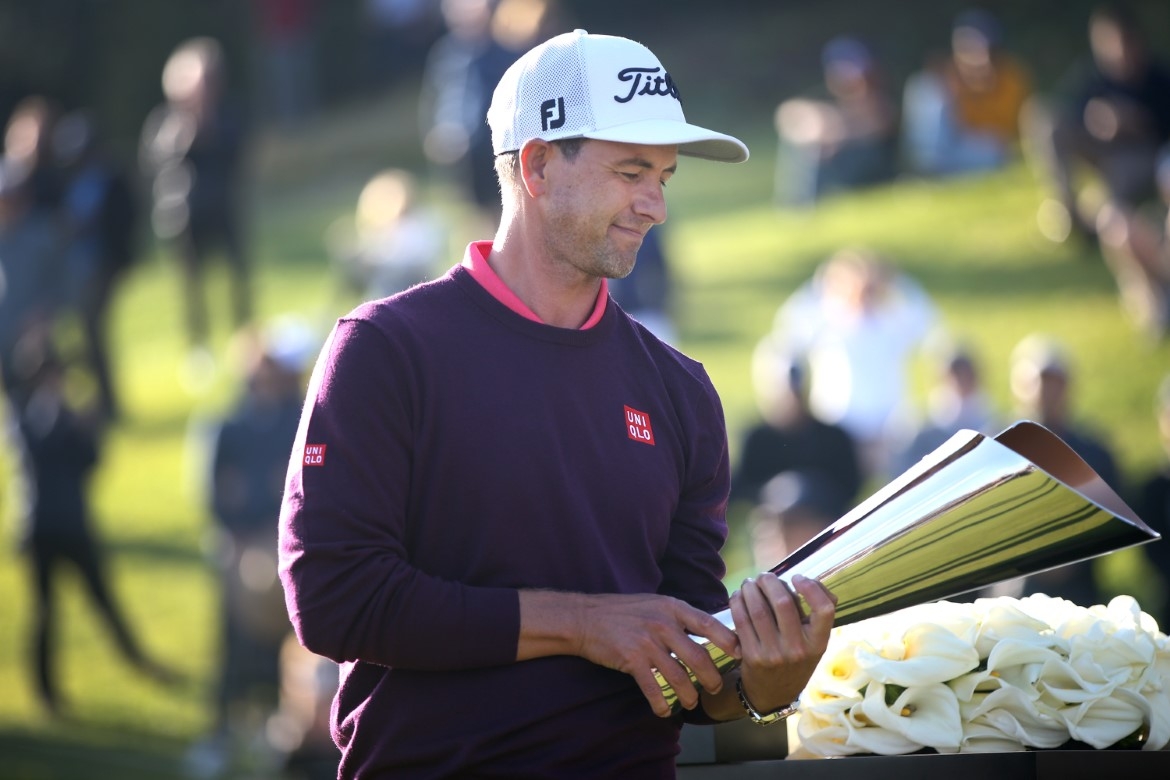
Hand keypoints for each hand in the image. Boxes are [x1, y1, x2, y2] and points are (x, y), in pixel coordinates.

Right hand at [571, 593, 740, 717]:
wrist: (586, 618)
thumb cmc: (622, 611)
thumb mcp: (654, 603)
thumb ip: (678, 615)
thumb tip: (705, 629)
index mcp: (672, 607)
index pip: (708, 624)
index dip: (728, 641)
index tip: (739, 654)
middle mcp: (663, 624)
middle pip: (698, 656)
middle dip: (711, 677)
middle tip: (715, 687)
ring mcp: (647, 642)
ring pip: (679, 676)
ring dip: (688, 694)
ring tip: (691, 702)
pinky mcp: (632, 660)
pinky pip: (653, 688)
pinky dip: (661, 703)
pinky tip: (664, 710)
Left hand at [729, 573, 835, 714]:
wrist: (773, 693)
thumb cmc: (797, 659)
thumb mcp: (815, 642)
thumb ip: (818, 613)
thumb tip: (813, 581)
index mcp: (818, 643)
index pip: (824, 610)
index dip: (811, 588)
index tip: (797, 577)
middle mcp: (797, 649)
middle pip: (783, 603)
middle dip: (769, 582)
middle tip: (764, 576)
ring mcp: (773, 654)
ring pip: (758, 610)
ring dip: (750, 589)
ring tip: (749, 583)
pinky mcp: (751, 656)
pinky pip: (742, 621)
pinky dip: (738, 603)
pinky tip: (738, 596)